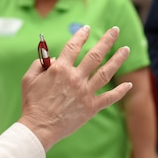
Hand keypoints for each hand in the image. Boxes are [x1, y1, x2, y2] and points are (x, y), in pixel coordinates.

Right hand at [18, 26, 131, 149]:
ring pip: (106, 73)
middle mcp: (76, 78)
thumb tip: (55, 57)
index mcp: (60, 69)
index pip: (73, 46)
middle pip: (95, 55)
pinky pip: (109, 98)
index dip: (81, 35)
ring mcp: (85, 93)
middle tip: (115, 30)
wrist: (38, 128)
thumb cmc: (32, 104)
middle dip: (107, 40)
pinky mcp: (91, 108)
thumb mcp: (29, 79)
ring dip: (118, 60)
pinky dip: (120, 91)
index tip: (87, 28)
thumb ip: (39, 64)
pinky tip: (129, 84)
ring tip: (126, 49)